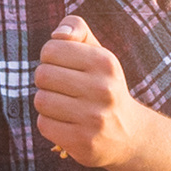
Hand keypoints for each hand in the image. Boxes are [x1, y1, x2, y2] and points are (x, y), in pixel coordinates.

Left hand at [34, 15, 153, 168]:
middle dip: (46, 81)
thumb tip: (58, 34)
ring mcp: (94, 118)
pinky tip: (67, 123)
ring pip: (41, 101)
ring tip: (65, 106)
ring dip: (47, 103)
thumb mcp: (98, 52)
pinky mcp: (83, 142)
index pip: (51, 49)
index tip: (64, 67)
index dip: (50, 58)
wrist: (129, 134)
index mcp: (105, 62)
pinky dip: (49, 123)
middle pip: (42, 75)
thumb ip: (77, 29)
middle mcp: (103, 89)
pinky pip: (44, 124)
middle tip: (62, 89)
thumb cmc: (103, 86)